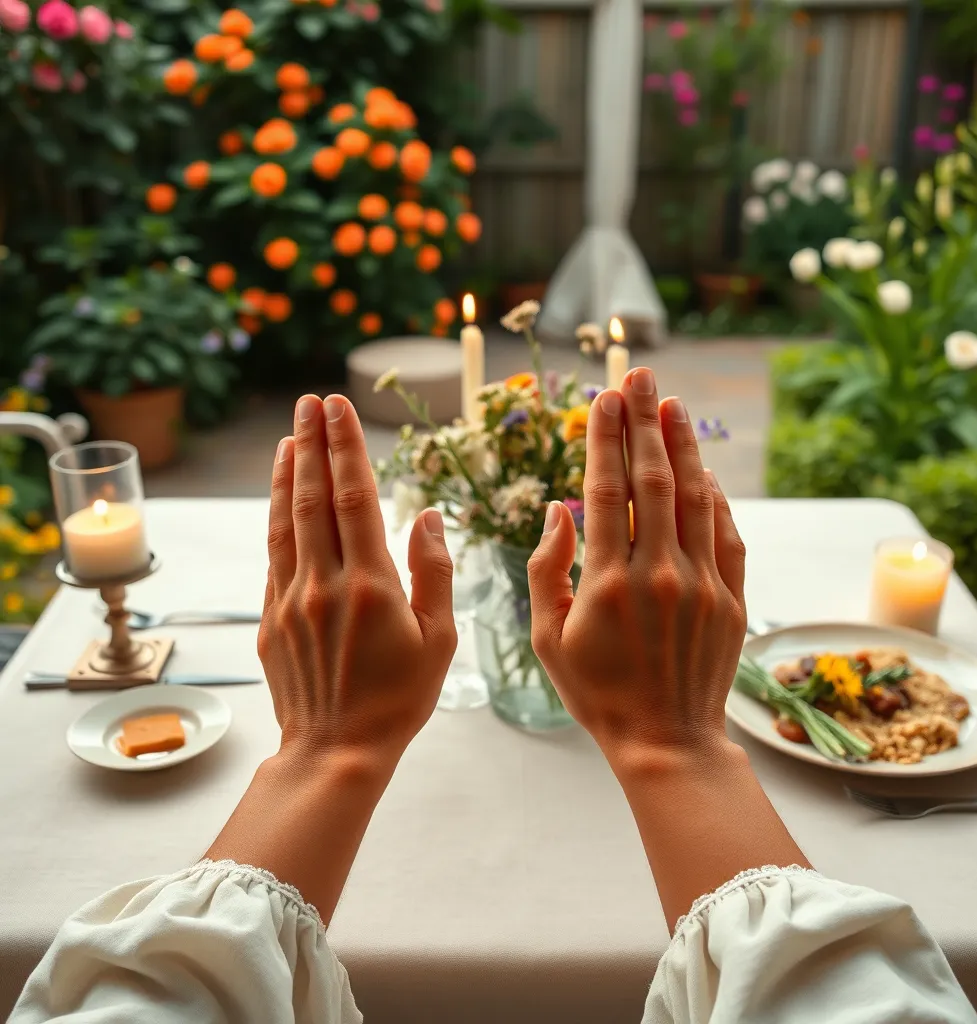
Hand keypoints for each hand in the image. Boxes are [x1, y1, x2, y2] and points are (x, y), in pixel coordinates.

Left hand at [258, 394, 457, 769]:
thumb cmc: (398, 698)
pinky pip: (274, 553)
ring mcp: (291, 599)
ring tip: (289, 433)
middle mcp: (323, 584)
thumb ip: (434, 571)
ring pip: (285, 520)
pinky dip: (276, 514)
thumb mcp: (439, 638)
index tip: (339, 408)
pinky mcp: (272, 618)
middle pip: (312, 496)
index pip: (353, 497)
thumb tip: (430, 515)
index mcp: (370, 585)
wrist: (336, 750)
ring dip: (286, 471)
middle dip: (311, 442)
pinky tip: (280, 493)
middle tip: (310, 401)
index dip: (345, 447)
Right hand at [527, 367, 746, 765]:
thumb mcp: (547, 639)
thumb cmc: (598, 692)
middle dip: (644, 421)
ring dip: (683, 445)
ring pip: (693, 498)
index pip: (606, 491)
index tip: (603, 399)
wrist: (666, 740)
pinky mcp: (732, 599)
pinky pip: (726, 534)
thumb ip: (546, 570)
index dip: (604, 439)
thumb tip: (556, 509)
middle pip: (653, 480)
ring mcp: (702, 585)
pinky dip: (715, 497)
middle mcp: (658, 575)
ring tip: (673, 403)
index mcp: (606, 584)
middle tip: (639, 376)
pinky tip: (704, 470)